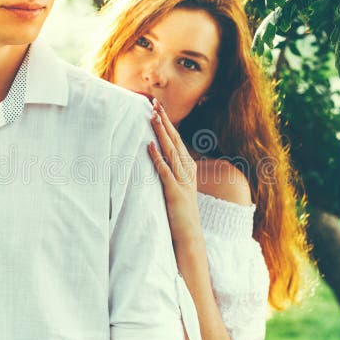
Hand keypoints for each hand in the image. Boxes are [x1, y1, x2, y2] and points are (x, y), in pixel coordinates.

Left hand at [148, 99, 203, 250]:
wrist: (190, 235)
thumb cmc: (181, 213)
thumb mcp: (179, 188)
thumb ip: (173, 173)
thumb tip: (161, 159)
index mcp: (188, 168)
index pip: (177, 141)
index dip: (168, 124)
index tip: (158, 109)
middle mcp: (187, 171)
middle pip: (174, 141)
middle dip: (164, 121)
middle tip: (154, 104)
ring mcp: (182, 181)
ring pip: (170, 151)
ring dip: (161, 133)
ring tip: (152, 117)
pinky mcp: (175, 192)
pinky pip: (164, 171)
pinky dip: (157, 157)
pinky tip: (149, 146)